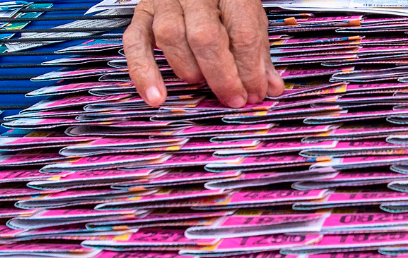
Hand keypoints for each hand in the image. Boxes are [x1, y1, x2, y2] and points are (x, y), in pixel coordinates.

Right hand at [124, 0, 284, 107]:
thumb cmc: (225, 0)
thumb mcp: (248, 17)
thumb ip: (258, 53)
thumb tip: (271, 87)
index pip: (242, 31)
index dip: (250, 68)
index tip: (255, 92)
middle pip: (205, 37)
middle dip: (222, 76)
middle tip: (234, 98)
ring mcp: (164, 0)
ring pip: (170, 37)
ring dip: (189, 70)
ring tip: (202, 85)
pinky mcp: (141, 13)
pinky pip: (135, 43)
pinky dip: (144, 72)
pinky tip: (156, 96)